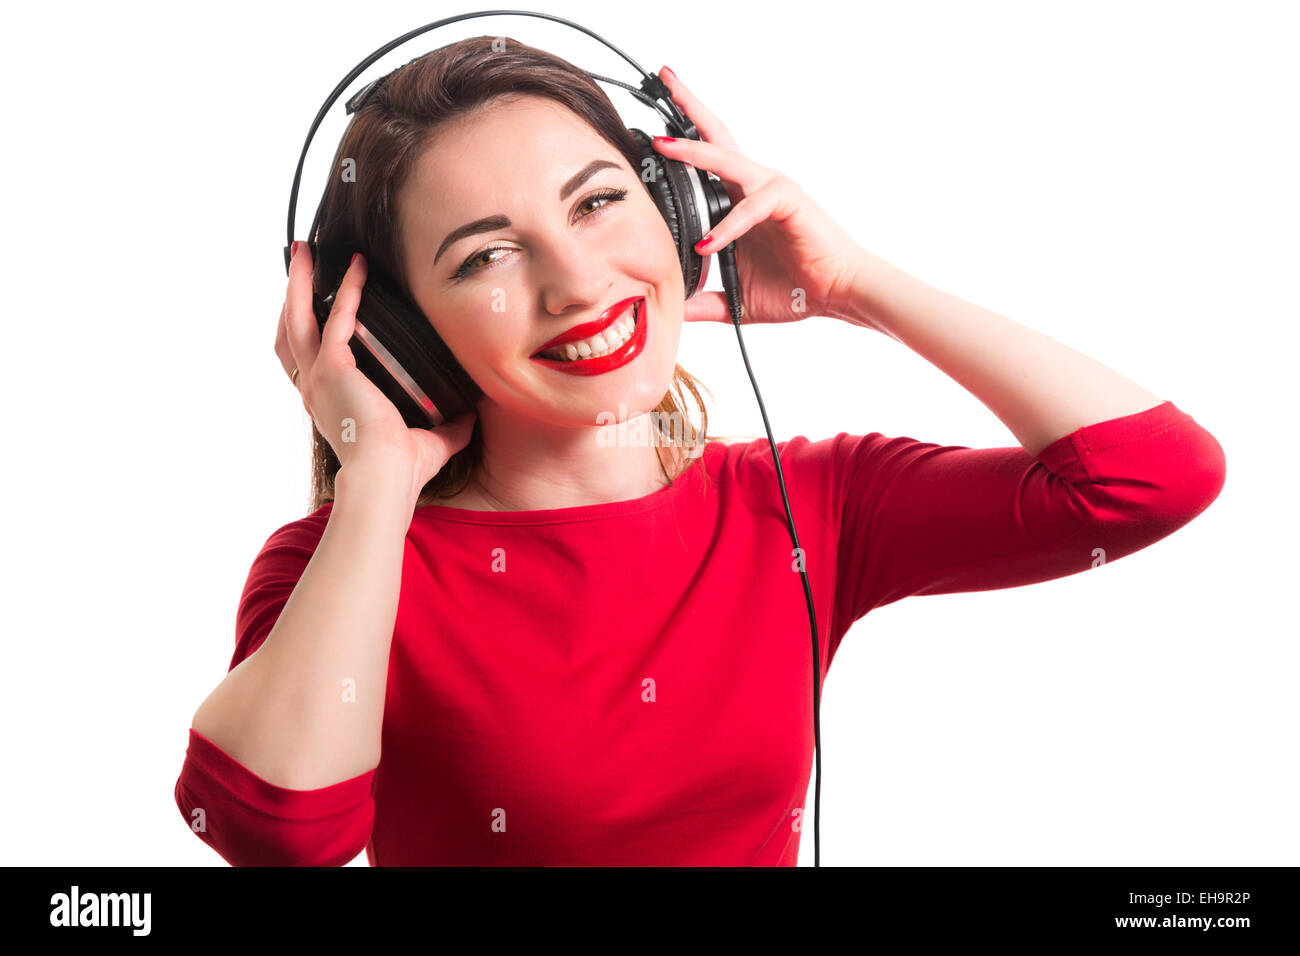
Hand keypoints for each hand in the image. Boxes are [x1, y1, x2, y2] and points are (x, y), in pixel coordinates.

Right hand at [274, 244, 475, 497]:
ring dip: (301, 282)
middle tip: (300, 262)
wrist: (386, 480)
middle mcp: (316, 389)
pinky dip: (348, 290)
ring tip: (306, 252)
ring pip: (298, 318)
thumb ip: (450, 428)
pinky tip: (358, 268)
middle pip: (291, 330)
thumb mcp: (429, 443)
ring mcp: (320, 378)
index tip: (313, 304)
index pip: (307, 359)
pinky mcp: (334, 369)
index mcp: (329, 404)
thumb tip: (473, 415)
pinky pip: (338, 318)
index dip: (307, 328)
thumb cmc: (401, 472)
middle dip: (292, 294)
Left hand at [651, 65, 867, 326]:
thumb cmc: (796, 289)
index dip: (679, 144)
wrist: (837, 294)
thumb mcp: (735, 300)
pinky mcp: (788, 200)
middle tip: (664, 76)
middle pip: (716, 136)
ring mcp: (771, 187)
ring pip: (727, 160)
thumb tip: (673, 313)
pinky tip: (707, 242)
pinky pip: (751, 207)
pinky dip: (728, 225)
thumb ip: (704, 303)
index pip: (704, 163)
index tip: (646, 131)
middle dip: (688, 106)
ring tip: (662, 145)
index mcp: (738, 201)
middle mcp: (753, 186)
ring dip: (694, 151)